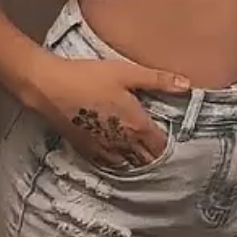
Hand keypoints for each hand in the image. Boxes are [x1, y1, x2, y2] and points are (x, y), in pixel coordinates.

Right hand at [33, 55, 189, 169]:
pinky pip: (108, 163)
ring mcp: (103, 149)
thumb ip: (158, 80)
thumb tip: (187, 84)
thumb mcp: (127, 73)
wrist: (49, 86)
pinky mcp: (86, 149)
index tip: (173, 140)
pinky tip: (117, 153)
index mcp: (137, 126)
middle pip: (146, 160)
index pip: (161, 147)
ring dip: (136, 160)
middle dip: (154, 156)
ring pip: (127, 164)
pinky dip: (117, 161)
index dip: (169, 146)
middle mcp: (123, 143)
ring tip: (141, 152)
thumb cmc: (89, 77)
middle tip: (160, 148)